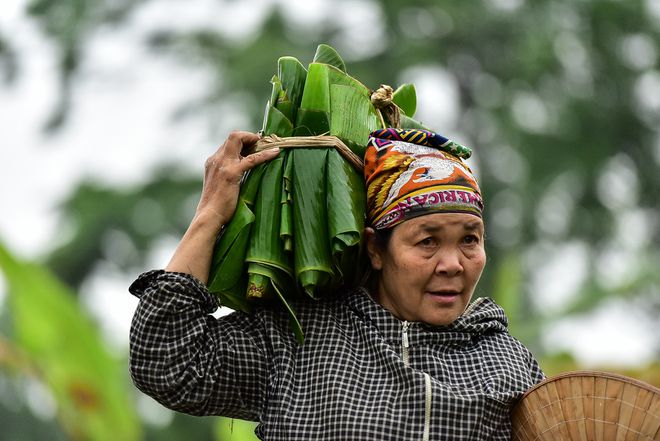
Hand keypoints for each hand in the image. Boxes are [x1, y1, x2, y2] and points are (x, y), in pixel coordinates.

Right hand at [165, 131, 278, 281]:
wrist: (209, 216)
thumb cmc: (217, 206)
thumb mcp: (220, 184)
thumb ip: (229, 174)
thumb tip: (245, 172)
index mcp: (213, 162)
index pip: (229, 142)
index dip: (244, 141)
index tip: (256, 146)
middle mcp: (216, 159)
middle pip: (234, 136)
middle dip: (250, 136)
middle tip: (263, 143)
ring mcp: (223, 165)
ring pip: (239, 139)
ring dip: (256, 141)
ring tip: (270, 145)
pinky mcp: (231, 173)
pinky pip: (252, 158)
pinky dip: (265, 154)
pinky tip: (275, 153)